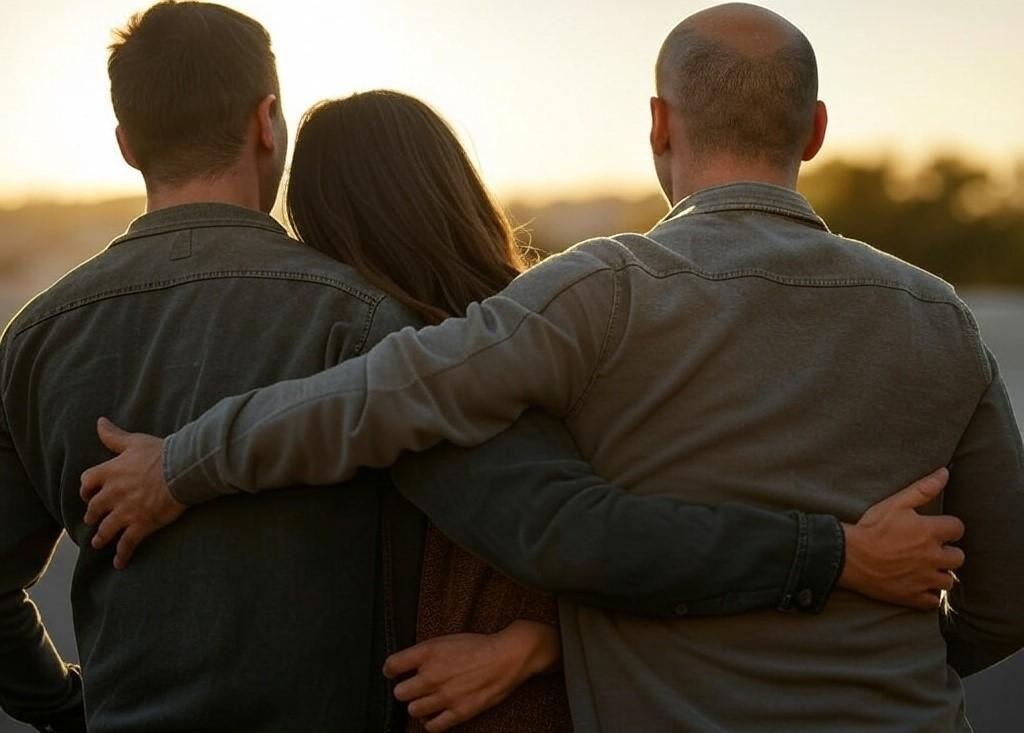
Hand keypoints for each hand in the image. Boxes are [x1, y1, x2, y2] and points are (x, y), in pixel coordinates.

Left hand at [80, 417, 185, 568]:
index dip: (86, 489)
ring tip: (98, 543)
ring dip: (100, 537)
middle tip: (93, 521)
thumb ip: (114, 436)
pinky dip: (122, 555)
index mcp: (110, 471)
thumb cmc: (161, 453)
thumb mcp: (135, 441)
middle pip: (95, 509)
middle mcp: (113, 493)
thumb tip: (99, 421)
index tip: (88, 494)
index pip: (87, 481)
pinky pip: (127, 544)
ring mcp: (126, 511)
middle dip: (92, 516)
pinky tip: (119, 563)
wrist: (183, 469)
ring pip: (106, 529)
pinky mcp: (141, 524)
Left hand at [383, 620, 559, 731]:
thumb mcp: (447, 640)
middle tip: (414, 688)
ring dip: (418, 705)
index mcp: (428, 652)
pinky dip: (431, 722)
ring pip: (413, 710)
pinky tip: (436, 714)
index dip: (390, 670)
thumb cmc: (479, 646)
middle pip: (399, 692)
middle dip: (405, 689)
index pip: (392, 665)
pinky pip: (433, 726)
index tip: (392, 673)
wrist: (507, 657)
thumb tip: (407, 665)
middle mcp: (432, 674)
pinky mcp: (459, 712)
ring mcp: (445, 695)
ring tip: (427, 700)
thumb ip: (425, 653)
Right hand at [840, 467, 964, 609]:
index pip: (958, 529)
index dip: (948, 527)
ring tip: (924, 567)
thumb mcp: (895, 503)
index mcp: (930, 532)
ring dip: (939, 574)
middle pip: (958, 557)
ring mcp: (924, 579)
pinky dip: (928, 594)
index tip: (936, 528)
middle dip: (947, 552)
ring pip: (947, 580)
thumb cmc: (871, 528)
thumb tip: (945, 473)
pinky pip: (933, 600)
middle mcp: (932, 557)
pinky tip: (917, 584)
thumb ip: (923, 489)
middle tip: (929, 549)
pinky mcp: (913, 596)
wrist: (848, 556)